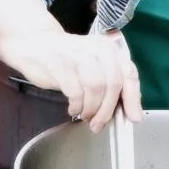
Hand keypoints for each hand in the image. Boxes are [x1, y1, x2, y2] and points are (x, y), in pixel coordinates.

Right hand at [0, 29, 143, 132]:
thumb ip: (111, 84)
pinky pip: (75, 92)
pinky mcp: (60, 64)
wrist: (36, 43)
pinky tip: (73, 108)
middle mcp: (98, 49)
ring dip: (91, 109)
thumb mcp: (94, 66)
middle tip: (99, 124)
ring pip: (96, 88)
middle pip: (113, 84)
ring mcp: (78, 55)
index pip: (129, 74)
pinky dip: (76, 106)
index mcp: (110, 49)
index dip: (133, 99)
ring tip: (84, 115)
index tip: (133, 118)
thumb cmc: (68, 59)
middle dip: (107, 110)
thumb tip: (128, 111)